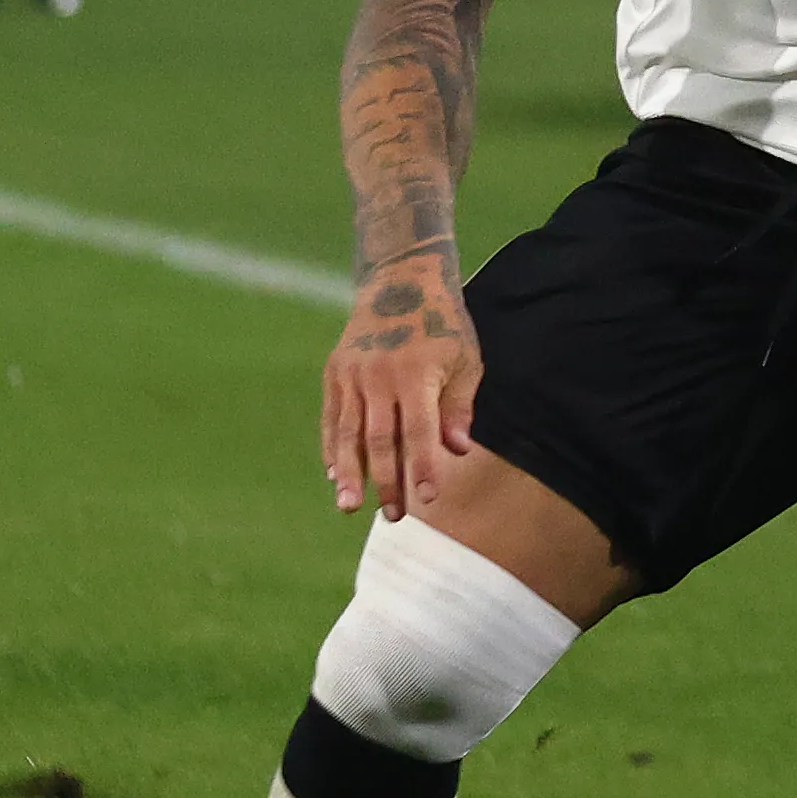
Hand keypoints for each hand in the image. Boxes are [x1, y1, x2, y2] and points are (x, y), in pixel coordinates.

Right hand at [319, 251, 478, 520]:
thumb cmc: (443, 326)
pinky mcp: (335, 372)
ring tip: (349, 507)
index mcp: (417, 373)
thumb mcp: (464, 361)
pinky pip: (332, 418)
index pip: (421, 429)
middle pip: (381, 438)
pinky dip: (332, 448)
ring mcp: (352, 374)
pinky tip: (335, 476)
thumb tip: (458, 451)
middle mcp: (379, 375)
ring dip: (350, 473)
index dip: (424, 465)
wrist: (401, 280)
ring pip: (348, 432)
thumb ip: (458, 407)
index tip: (429, 498)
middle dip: (387, 481)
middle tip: (394, 517)